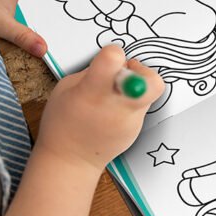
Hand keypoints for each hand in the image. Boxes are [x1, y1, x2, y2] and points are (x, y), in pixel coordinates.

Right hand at [36, 45, 164, 171]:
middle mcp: (116, 106)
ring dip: (135, 86)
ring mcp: (130, 121)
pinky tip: (112, 111)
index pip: (114, 59)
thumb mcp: (66, 88)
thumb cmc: (62, 123)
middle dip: (143, 70)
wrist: (69, 162)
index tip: (107, 61)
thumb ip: (93, 72)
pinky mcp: (136, 130)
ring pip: (148, 92)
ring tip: (114, 96)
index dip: (113, 53)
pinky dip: (130, 102)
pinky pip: (141, 107)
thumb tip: (114, 64)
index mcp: (93, 92)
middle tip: (126, 73)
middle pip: (153, 81)